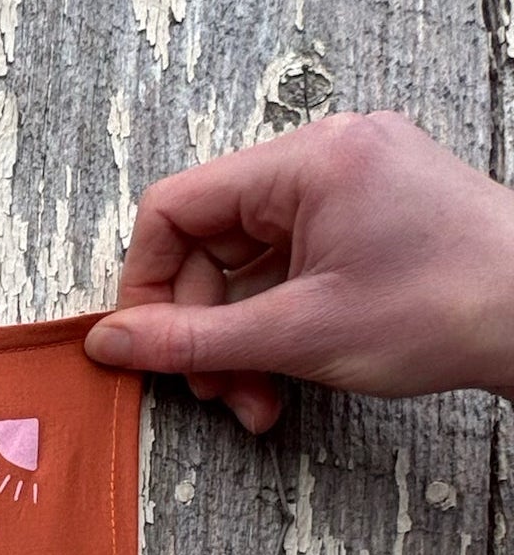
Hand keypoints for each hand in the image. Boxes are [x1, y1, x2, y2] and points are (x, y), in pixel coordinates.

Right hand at [84, 110, 513, 430]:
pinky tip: (284, 372)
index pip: (176, 208)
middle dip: (202, 329)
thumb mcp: (297, 334)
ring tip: (256, 397)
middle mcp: (326, 157)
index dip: (146, 284)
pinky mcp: (365, 216)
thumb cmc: (445, 308)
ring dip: (237, 341)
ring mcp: (348, 185)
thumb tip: (108, 342)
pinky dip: (274, 325)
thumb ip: (190, 342)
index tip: (145, 346)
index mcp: (308, 161)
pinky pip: (286, 268)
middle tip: (214, 389)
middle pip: (209, 244)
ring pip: (245, 267)